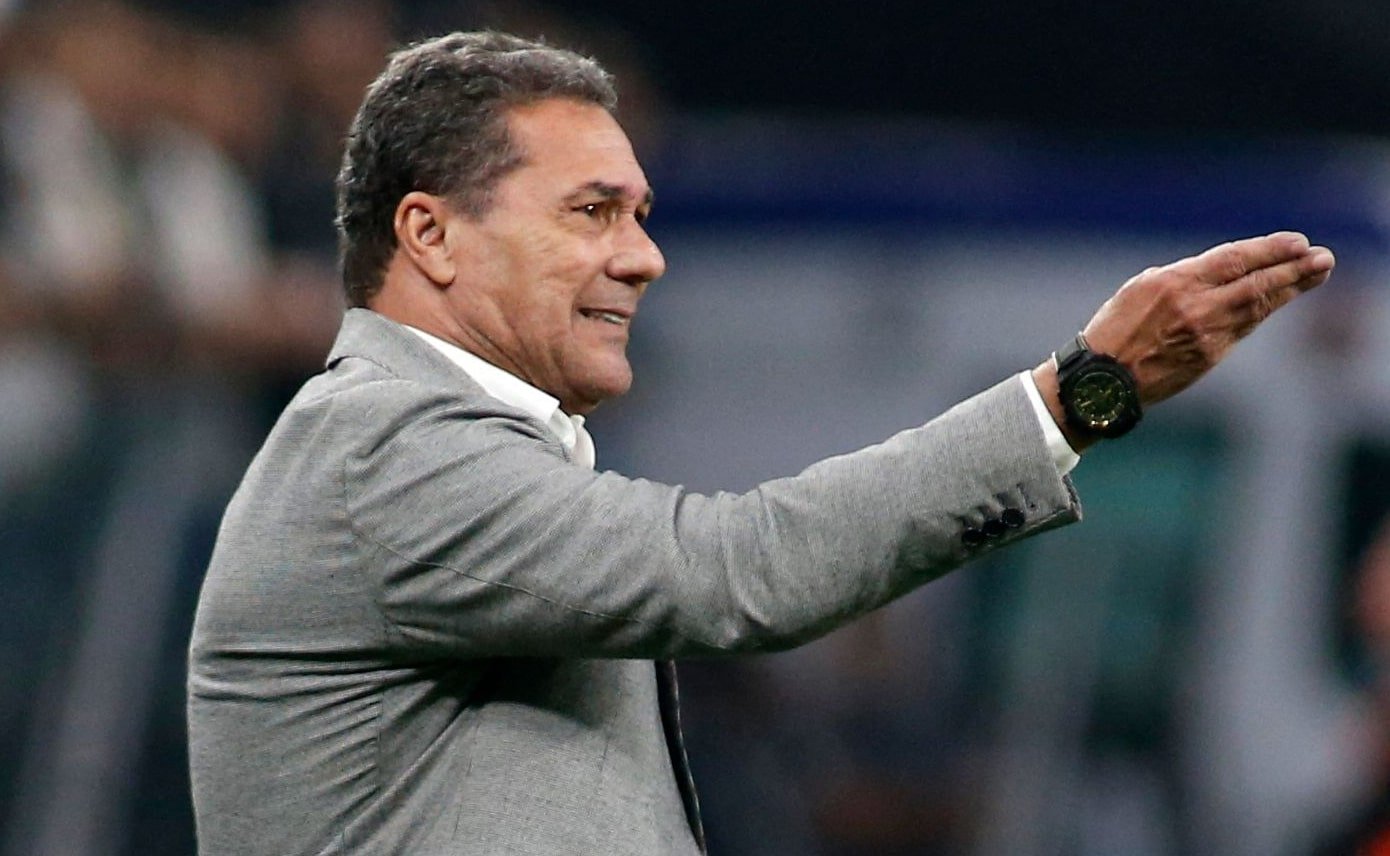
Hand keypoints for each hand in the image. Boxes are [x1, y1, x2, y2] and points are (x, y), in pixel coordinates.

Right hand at [1085, 231, 1333, 402]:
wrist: (1102, 380)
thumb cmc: (1114, 330)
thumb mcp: (1141, 289)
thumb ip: (1184, 277)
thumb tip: (1222, 271)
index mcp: (1175, 283)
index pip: (1235, 260)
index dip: (1271, 250)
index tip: (1298, 242)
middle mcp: (1196, 307)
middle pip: (1257, 283)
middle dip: (1294, 270)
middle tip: (1323, 258)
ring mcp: (1206, 335)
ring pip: (1258, 307)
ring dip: (1290, 290)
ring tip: (1315, 275)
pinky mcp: (1209, 357)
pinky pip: (1243, 329)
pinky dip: (1263, 313)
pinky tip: (1278, 301)